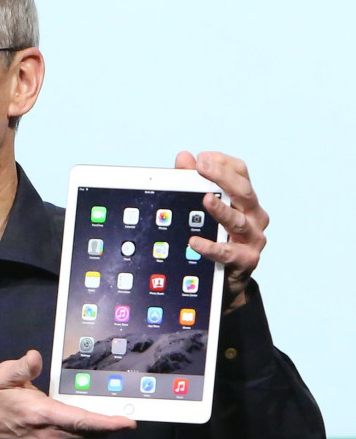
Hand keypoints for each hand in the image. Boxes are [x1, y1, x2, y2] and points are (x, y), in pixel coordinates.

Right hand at [0, 350, 135, 438]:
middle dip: (113, 426)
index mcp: (41, 415)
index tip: (128, 423)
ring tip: (124, 415)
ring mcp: (50, 438)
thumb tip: (35, 357)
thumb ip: (20, 367)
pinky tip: (101, 418)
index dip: (106, 422)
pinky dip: (91, 427)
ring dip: (104, 427)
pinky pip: (77, 434)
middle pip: (89, 431)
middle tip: (138, 415)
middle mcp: (50, 432)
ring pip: (84, 434)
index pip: (81, 420)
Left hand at [175, 151, 269, 311]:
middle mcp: (254, 216)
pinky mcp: (246, 260)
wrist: (226, 282)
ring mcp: (253, 239)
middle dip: (222, 177)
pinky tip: (194, 242)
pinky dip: (211, 246)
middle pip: (243, 191)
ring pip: (238, 220)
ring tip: (206, 200)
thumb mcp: (205, 212)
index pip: (241, 173)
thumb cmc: (216, 240)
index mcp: (245, 200)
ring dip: (221, 209)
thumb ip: (193, 184)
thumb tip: (183, 157)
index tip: (202, 158)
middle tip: (202, 168)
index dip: (223, 162)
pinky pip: (228, 252)